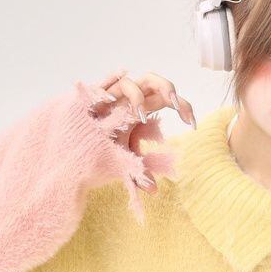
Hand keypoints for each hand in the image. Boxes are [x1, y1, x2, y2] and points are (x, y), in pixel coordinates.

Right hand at [75, 68, 196, 194]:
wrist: (78, 142)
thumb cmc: (102, 149)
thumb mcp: (123, 162)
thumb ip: (139, 174)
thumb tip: (154, 191)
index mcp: (143, 109)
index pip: (169, 100)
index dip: (184, 107)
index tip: (192, 125)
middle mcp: (132, 98)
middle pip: (156, 82)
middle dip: (169, 90)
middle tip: (176, 105)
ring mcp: (116, 94)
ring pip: (136, 80)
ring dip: (141, 92)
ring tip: (143, 112)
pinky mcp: (99, 93)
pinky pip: (113, 82)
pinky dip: (117, 84)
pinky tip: (117, 100)